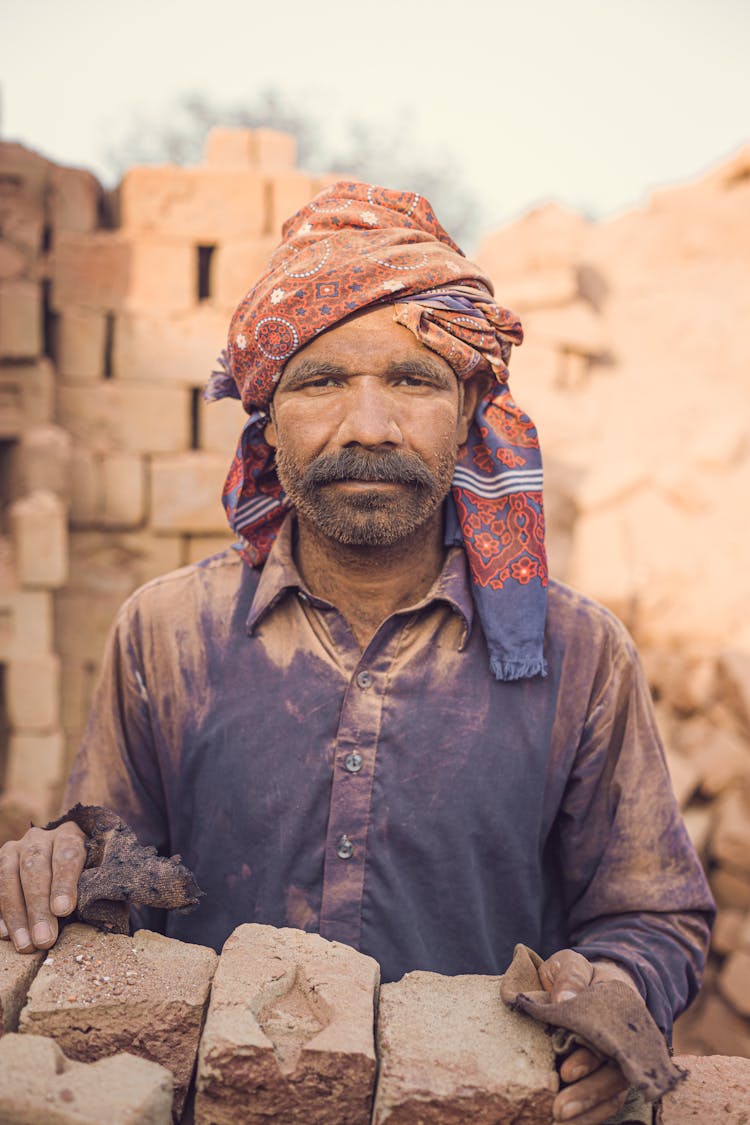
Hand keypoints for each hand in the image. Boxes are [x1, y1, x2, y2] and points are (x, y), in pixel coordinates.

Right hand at [0, 822, 85, 952]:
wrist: (60, 864)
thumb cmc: (85, 875)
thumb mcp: (95, 872)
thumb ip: (96, 886)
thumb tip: (99, 911)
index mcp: (69, 834)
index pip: (67, 855)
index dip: (64, 883)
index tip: (63, 910)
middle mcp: (39, 839)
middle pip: (35, 868)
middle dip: (38, 906)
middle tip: (44, 938)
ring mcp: (15, 850)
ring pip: (9, 877)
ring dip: (16, 915)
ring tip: (25, 944)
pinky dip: (0, 913)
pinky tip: (5, 935)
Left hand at [539, 949, 635, 1123]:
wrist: (591, 983)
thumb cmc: (579, 975)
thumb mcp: (572, 964)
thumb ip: (570, 975)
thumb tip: (564, 998)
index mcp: (617, 1015)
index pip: (609, 1042)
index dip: (588, 1059)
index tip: (567, 1071)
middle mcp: (624, 1044)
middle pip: (613, 1076)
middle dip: (587, 1095)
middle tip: (559, 1109)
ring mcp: (618, 1063)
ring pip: (611, 1094)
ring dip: (588, 1111)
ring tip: (559, 1120)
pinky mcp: (606, 1078)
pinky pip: (605, 1102)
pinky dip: (590, 1116)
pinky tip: (569, 1124)